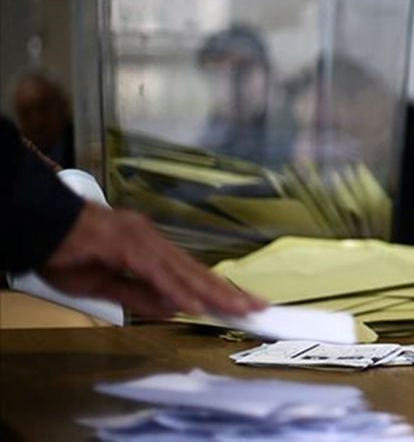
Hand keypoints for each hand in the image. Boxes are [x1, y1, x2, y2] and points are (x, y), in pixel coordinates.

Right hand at [38, 201, 264, 318]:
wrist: (35, 226)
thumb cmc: (65, 253)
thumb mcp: (103, 286)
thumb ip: (138, 297)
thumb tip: (172, 310)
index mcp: (148, 248)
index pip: (189, 272)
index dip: (216, 289)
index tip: (240, 303)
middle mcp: (150, 240)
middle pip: (195, 270)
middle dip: (226, 291)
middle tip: (256, 307)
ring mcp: (139, 238)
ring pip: (183, 270)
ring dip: (210, 291)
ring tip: (236, 308)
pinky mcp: (124, 243)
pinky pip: (155, 271)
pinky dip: (175, 289)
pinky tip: (193, 304)